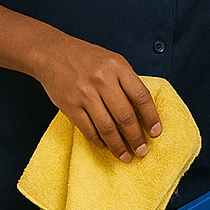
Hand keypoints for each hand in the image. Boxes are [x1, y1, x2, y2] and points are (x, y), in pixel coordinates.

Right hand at [36, 37, 161, 162]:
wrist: (53, 53)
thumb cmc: (87, 58)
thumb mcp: (114, 61)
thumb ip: (128, 81)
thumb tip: (143, 111)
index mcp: (118, 67)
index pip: (141, 96)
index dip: (151, 117)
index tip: (156, 132)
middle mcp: (103, 80)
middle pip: (125, 116)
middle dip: (136, 138)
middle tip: (142, 151)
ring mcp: (85, 94)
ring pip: (107, 127)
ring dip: (118, 145)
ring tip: (126, 156)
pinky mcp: (70, 105)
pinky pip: (88, 128)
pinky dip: (98, 140)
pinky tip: (105, 146)